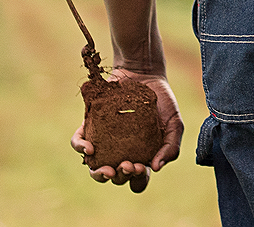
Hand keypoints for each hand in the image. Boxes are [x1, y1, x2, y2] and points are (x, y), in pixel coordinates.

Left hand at [71, 70, 183, 192]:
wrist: (144, 73)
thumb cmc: (162, 101)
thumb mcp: (175, 123)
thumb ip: (171, 147)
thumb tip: (155, 168)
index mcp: (141, 156)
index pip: (137, 180)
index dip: (136, 181)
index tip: (139, 167)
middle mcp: (121, 152)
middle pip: (116, 178)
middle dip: (120, 177)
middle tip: (126, 165)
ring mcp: (104, 140)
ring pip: (94, 167)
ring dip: (99, 174)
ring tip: (106, 169)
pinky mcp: (90, 126)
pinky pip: (78, 142)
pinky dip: (81, 147)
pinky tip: (89, 148)